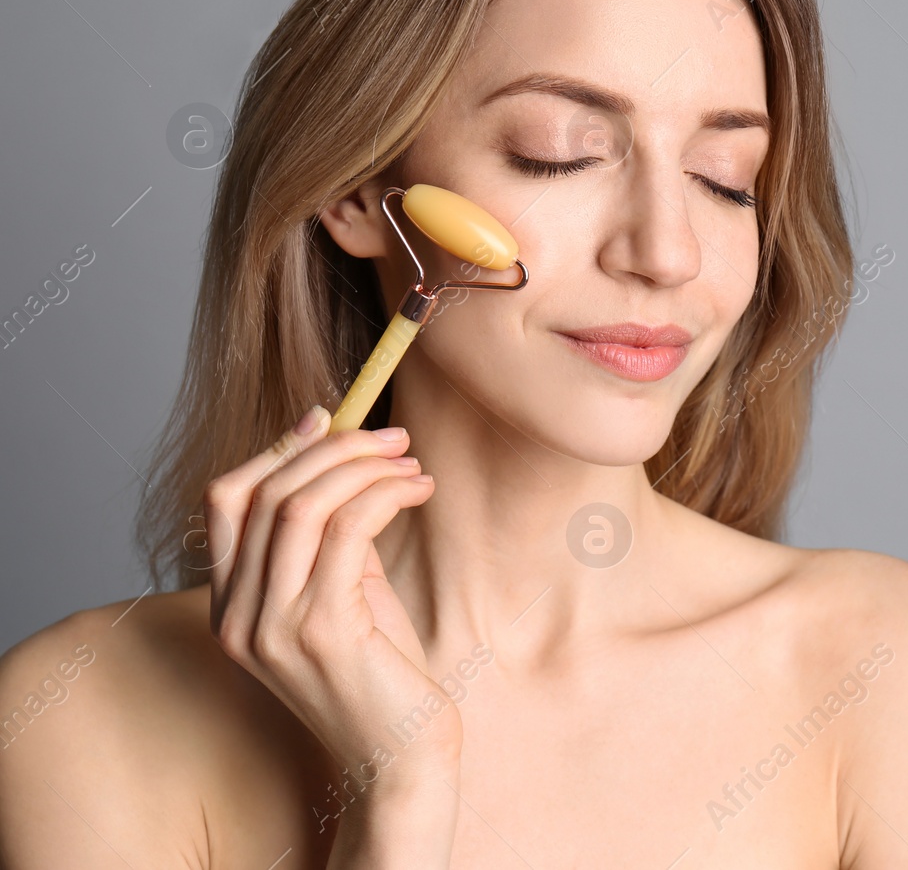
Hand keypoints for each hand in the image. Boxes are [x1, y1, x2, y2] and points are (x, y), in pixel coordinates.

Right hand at [203, 406, 460, 797]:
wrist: (402, 754)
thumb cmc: (382, 673)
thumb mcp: (345, 592)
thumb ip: (330, 536)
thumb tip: (339, 453)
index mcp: (230, 607)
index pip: (225, 501)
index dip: (276, 449)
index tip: (328, 418)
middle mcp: (237, 618)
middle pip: (264, 492)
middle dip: (334, 448)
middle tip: (393, 437)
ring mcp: (271, 627)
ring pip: (301, 504)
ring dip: (363, 466)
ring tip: (412, 463)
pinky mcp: (320, 631)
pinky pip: (347, 529)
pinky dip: (384, 494)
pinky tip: (417, 490)